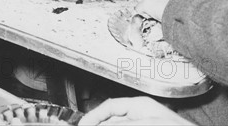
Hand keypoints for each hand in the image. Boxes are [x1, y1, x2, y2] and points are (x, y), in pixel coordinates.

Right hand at [79, 97, 193, 124]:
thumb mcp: (146, 123)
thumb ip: (123, 123)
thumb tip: (102, 123)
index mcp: (140, 105)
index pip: (109, 106)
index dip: (93, 116)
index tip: (82, 124)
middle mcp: (142, 115)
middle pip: (112, 119)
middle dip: (98, 123)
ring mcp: (146, 123)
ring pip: (119, 124)